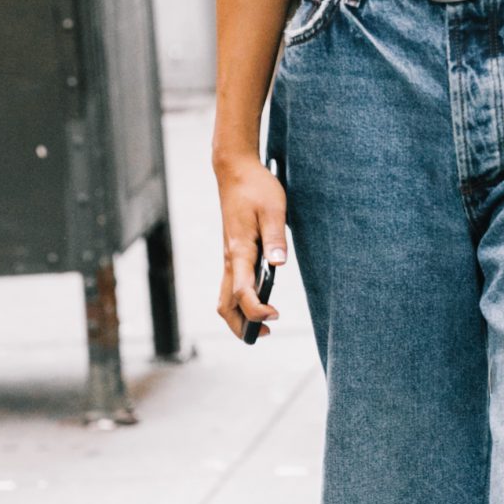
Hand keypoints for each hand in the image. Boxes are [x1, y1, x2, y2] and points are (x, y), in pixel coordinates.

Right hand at [215, 151, 288, 339]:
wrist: (234, 171)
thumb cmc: (256, 188)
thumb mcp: (274, 209)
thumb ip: (276, 238)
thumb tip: (278, 264)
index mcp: (239, 250)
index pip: (242, 292)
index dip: (256, 310)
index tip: (275, 316)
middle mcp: (230, 258)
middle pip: (225, 304)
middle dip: (241, 325)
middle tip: (267, 333)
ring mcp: (228, 256)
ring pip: (224, 297)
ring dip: (239, 316)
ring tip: (263, 324)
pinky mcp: (231, 252)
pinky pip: (229, 285)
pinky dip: (239, 301)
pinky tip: (258, 300)